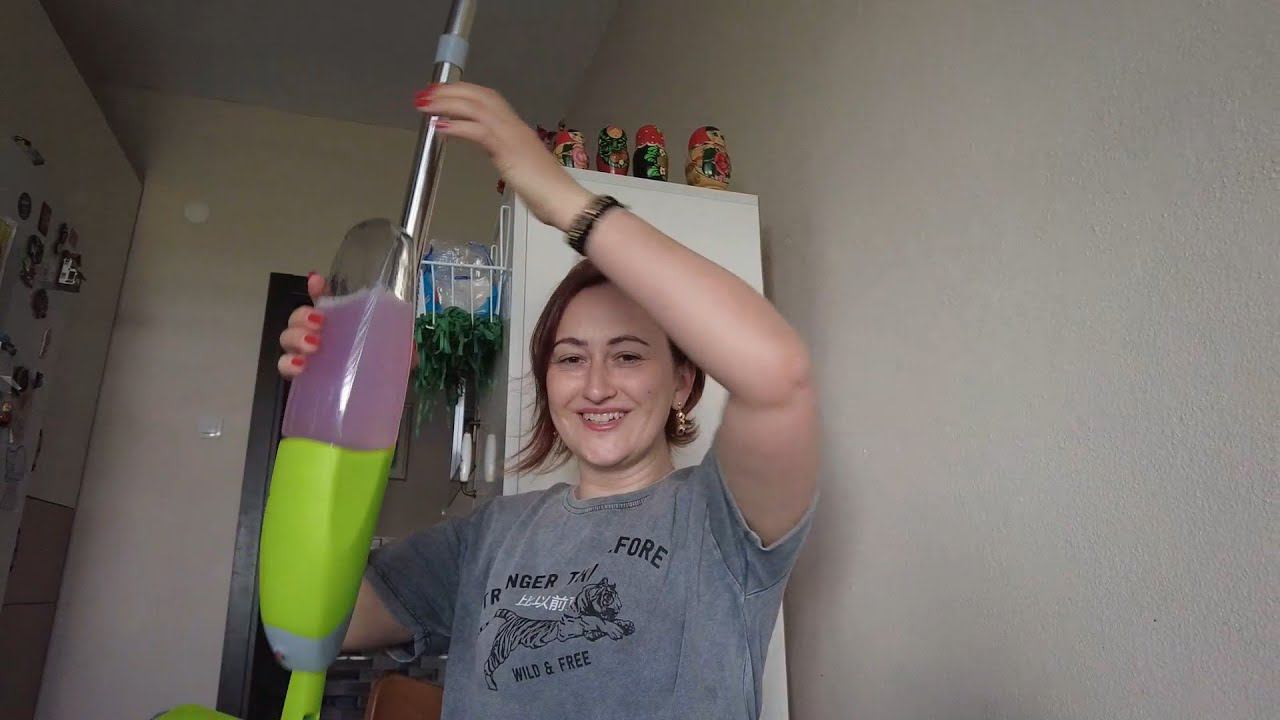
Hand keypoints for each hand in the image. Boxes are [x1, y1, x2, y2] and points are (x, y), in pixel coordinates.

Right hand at [277, 273, 418, 378]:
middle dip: (303, 315)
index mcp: (342, 325)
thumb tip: (411, 349)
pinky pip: (284, 367)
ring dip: (295, 336)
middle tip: (319, 324)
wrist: (372, 413)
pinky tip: (299, 366)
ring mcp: (307, 357)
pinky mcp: (300, 381)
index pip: (325, 300)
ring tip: (313, 346)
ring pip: (288, 337)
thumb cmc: (380, 378)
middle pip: (300, 316)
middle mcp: (321, 337)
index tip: (317, 281)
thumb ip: (403, 350)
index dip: (318, 288)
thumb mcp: (396, 360)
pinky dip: (287, 363)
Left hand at [416, 83, 592, 231]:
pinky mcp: (508, 150)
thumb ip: (509, 158)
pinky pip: (479, 131)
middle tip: (426, 93)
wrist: (565, 202)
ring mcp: (512, 136)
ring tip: (425, 104)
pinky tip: (440, 126)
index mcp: (518, 130)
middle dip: (451, 91)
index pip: (489, 99)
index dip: (464, 93)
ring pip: (476, 108)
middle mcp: (515, 126)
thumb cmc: (547, 194)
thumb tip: (499, 157)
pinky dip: (457, 125)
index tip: (443, 94)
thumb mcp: (523, 169)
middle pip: (480, 96)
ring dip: (448, 103)